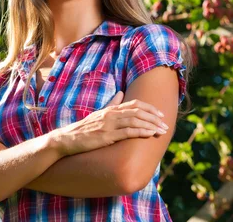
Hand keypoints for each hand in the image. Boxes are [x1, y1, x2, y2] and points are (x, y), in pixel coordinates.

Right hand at [48, 91, 168, 156]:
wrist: (68, 139)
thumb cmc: (84, 128)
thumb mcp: (99, 113)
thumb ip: (111, 104)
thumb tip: (121, 93)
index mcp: (110, 109)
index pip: (134, 104)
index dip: (149, 108)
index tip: (159, 114)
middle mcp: (111, 114)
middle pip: (137, 112)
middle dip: (153, 117)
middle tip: (165, 124)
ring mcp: (108, 125)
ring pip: (135, 121)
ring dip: (151, 125)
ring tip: (161, 131)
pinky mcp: (106, 136)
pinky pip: (127, 132)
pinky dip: (141, 132)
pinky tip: (150, 134)